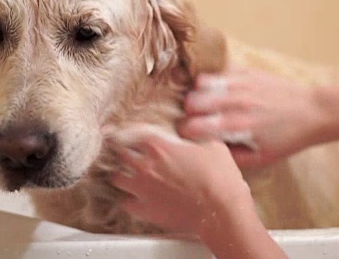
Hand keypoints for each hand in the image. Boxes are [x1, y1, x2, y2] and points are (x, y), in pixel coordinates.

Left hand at [109, 124, 253, 234]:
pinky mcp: (145, 210)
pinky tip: (135, 198)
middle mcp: (145, 165)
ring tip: (130, 175)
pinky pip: (125, 203)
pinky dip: (128, 199)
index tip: (131, 134)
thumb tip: (187, 128)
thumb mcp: (212, 143)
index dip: (132, 132)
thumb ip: (193, 133)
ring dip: (123, 174)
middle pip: (121, 153)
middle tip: (131, 153)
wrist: (221, 211)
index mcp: (159, 145)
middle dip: (125, 152)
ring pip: (117, 178)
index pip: (132, 132)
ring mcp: (142, 189)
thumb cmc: (220, 177)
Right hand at [178, 68, 325, 167]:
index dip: (186, 132)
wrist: (312, 112)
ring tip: (206, 103)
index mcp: (236, 127)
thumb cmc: (286, 138)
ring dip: (198, 94)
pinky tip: (218, 90)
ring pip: (200, 83)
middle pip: (191, 102)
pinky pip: (217, 71)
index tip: (191, 134)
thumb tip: (207, 149)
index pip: (193, 126)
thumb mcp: (260, 159)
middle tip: (198, 118)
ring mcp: (240, 84)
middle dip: (189, 112)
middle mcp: (235, 103)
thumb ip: (231, 157)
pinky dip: (212, 81)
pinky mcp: (246, 71)